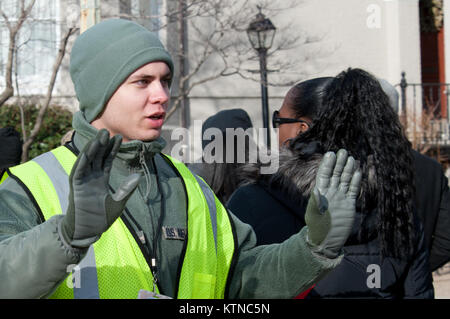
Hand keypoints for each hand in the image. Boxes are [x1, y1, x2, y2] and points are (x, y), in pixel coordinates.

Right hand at [59, 129, 140, 247]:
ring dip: (92, 148)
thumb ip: (127, 189)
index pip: (107, 160)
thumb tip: (137, 175)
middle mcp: (91, 178)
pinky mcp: (76, 187)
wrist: (88, 231)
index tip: (118, 138)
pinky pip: (78, 171)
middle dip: (102, 144)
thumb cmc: (101, 219)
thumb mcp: (118, 202)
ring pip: (87, 160)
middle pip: (97, 157)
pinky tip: (88, 151)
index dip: (112, 149)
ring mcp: (83, 181)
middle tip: (108, 131)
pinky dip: (83, 161)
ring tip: (99, 136)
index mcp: (101, 180)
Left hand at [305, 149, 361, 257]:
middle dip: (339, 163)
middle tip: (343, 151)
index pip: (324, 175)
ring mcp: (340, 198)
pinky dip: (355, 181)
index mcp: (320, 193)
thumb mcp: (314, 216)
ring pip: (345, 180)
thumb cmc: (317, 229)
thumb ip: (316, 203)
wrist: (327, 241)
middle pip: (335, 174)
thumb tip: (316, 191)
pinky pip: (353, 190)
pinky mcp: (349, 204)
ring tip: (352, 158)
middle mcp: (331, 193)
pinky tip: (358, 172)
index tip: (331, 154)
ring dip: (348, 169)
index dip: (327, 164)